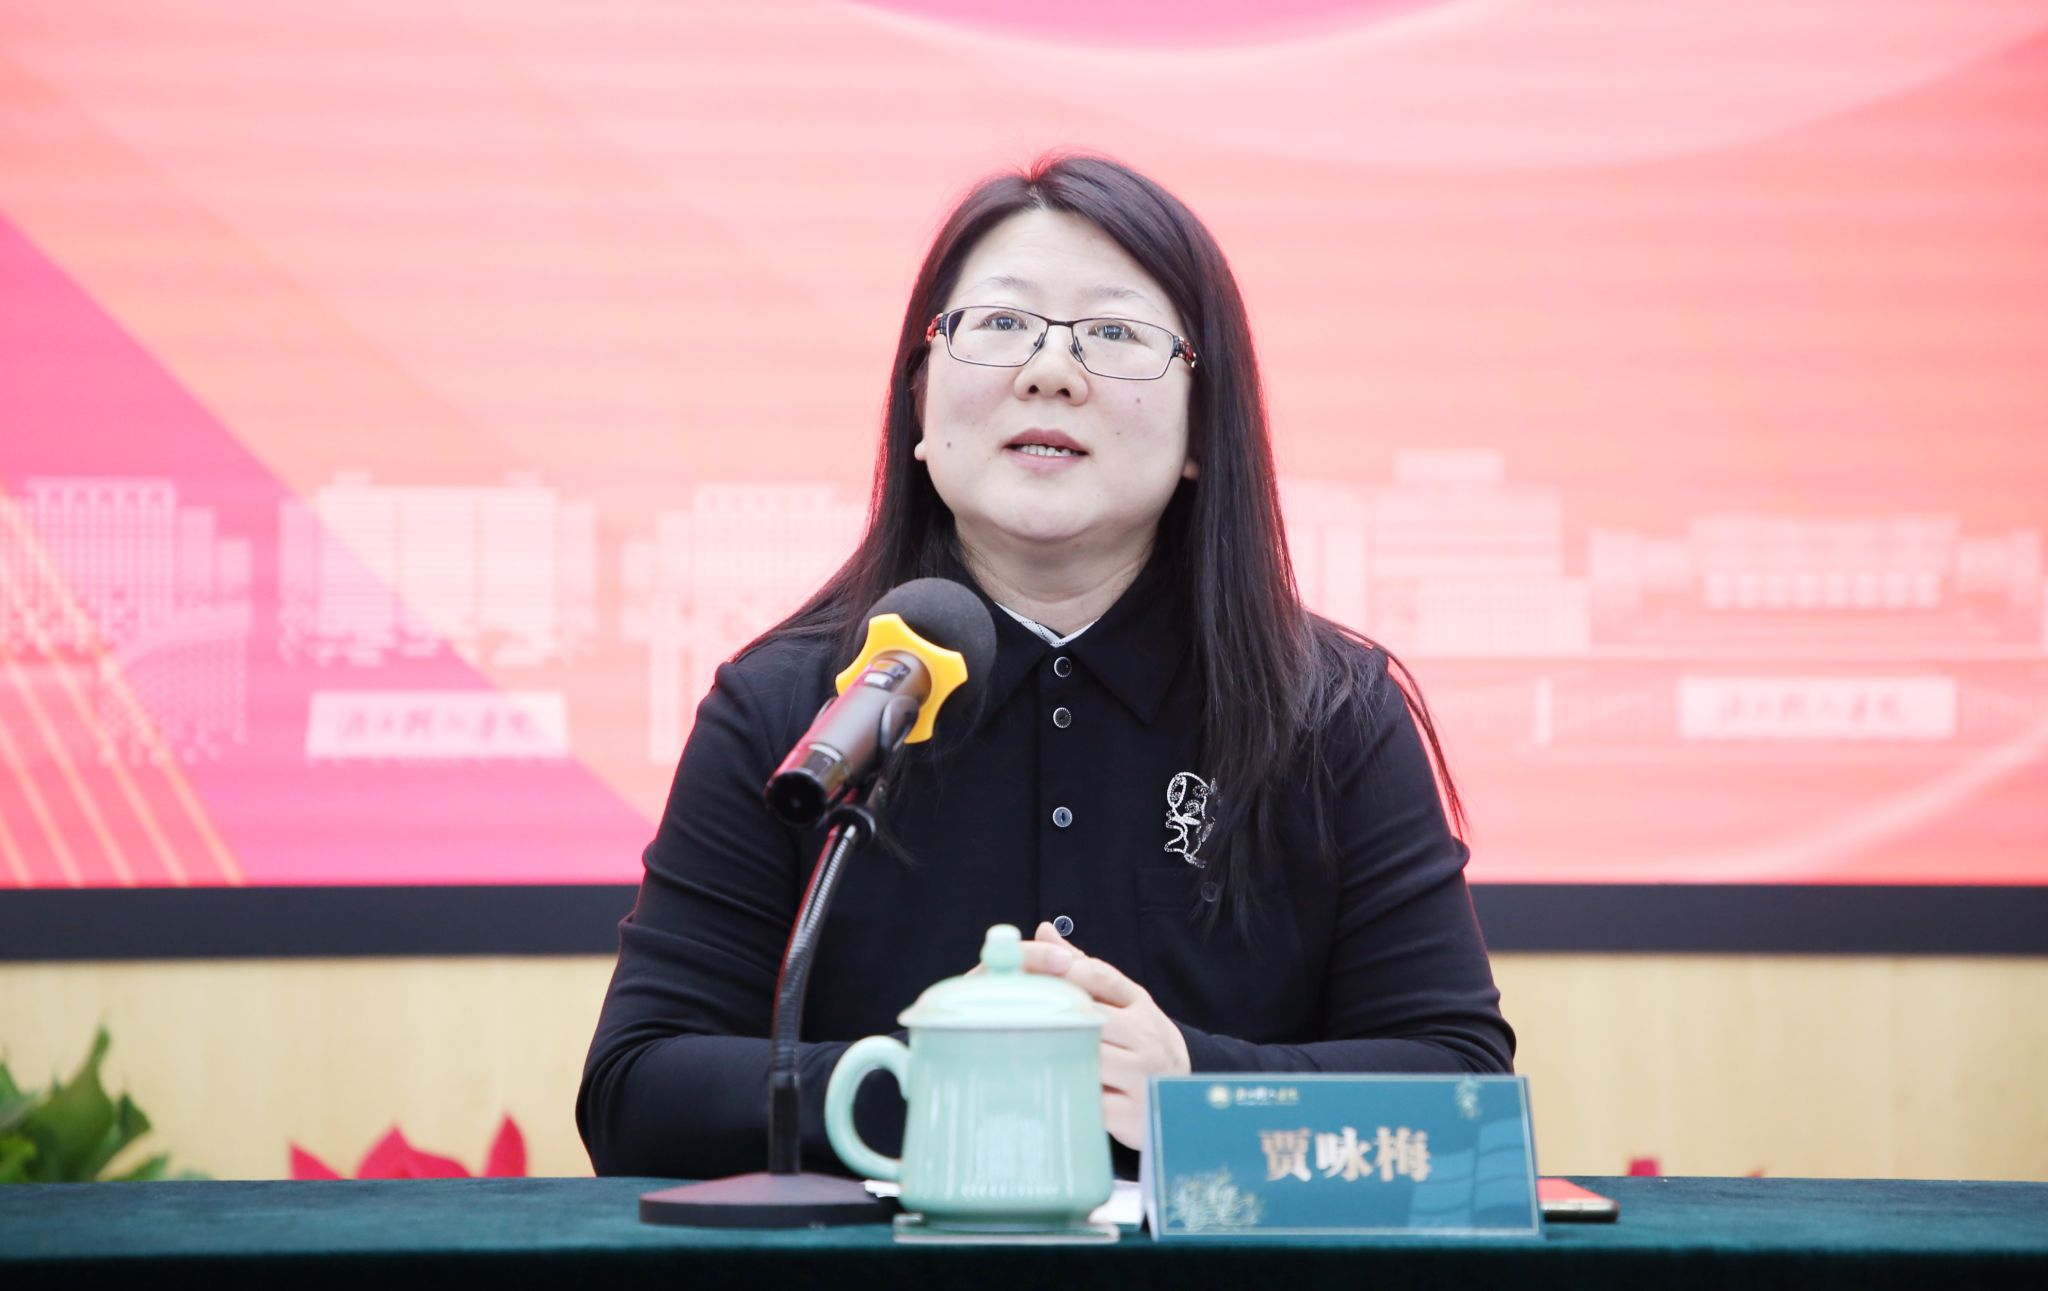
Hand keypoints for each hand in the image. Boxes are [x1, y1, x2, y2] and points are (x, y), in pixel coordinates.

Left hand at [1019, 920, 1190, 1150]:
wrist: (1182, 1095)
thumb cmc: (1139, 1043)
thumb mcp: (1123, 1003)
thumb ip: (1084, 969)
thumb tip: (1043, 931)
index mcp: (1140, 1004)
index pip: (1102, 977)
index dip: (1064, 972)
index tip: (1029, 971)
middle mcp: (1146, 1036)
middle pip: (1091, 1017)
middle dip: (1053, 1018)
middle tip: (1010, 1018)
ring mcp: (1142, 1075)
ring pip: (1089, 1058)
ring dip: (1057, 1056)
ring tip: (1022, 1052)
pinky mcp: (1132, 1113)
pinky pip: (1093, 1100)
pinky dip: (1069, 1093)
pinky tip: (1046, 1088)